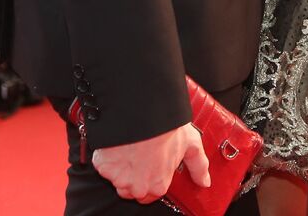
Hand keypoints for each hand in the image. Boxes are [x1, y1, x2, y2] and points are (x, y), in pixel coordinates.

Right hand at [92, 122, 210, 203]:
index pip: (150, 194)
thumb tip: (204, 181)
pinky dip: (107, 156)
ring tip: (130, 148)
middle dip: (134, 176)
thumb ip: (199, 167)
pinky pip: (103, 165)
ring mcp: (118, 178)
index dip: (150, 179)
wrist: (145, 112)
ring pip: (116, 178)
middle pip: (131, 189)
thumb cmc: (168, 128)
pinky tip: (118, 144)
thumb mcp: (190, 145)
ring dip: (120, 167)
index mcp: (157, 186)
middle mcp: (137, 188)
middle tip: (140, 155)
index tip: (151, 166)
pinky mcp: (103, 166)